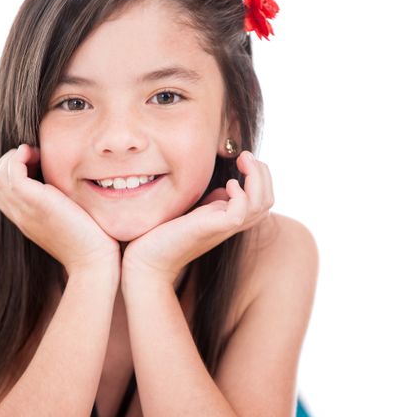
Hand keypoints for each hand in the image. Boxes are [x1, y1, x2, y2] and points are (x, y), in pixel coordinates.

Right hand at [0, 144, 120, 276]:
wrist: (95, 261)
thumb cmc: (93, 241)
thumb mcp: (71, 218)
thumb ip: (61, 203)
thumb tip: (67, 185)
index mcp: (26, 218)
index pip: (1, 190)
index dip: (13, 170)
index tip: (37, 163)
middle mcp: (20, 214)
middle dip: (10, 160)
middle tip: (36, 157)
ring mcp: (25, 209)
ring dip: (14, 157)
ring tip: (37, 156)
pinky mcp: (36, 203)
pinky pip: (12, 173)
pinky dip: (20, 157)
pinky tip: (39, 156)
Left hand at [121, 150, 273, 285]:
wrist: (148, 261)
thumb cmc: (165, 235)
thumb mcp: (194, 211)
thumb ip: (212, 200)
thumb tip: (226, 187)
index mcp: (228, 219)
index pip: (263, 198)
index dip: (260, 176)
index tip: (242, 158)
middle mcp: (230, 224)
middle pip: (267, 200)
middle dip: (262, 172)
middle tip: (244, 155)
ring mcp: (222, 227)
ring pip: (261, 204)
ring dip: (257, 177)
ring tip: (241, 160)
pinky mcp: (210, 229)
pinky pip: (240, 212)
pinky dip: (240, 194)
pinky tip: (227, 185)